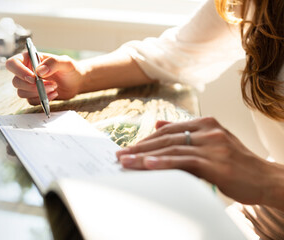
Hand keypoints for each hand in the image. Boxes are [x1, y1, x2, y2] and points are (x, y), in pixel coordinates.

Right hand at [5, 52, 85, 104]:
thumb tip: (39, 71)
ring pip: (21, 93)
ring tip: (54, 88)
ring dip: (38, 93)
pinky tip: (54, 94)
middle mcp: (25, 71)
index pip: (12, 63)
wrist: (75, 82)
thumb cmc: (69, 69)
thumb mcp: (65, 62)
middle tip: (50, 84)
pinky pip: (30, 101)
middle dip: (32, 86)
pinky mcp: (33, 95)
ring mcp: (28, 85)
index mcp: (29, 59)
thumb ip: (53, 63)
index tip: (33, 78)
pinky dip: (41, 100)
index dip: (19, 72)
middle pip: (16, 81)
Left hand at [115, 117, 282, 205]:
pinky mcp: (216, 163)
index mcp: (207, 124)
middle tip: (119, 155)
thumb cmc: (237, 164)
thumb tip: (158, 123)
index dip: (145, 139)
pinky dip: (164, 162)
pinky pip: (184, 161)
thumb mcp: (212, 142)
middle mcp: (209, 131)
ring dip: (145, 156)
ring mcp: (213, 146)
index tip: (127, 148)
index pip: (168, 130)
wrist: (267, 179)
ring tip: (126, 161)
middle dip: (140, 147)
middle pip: (166, 138)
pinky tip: (148, 164)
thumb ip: (185, 132)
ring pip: (171, 148)